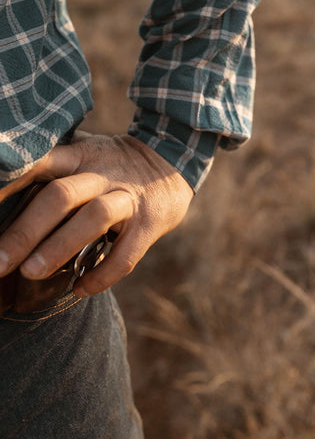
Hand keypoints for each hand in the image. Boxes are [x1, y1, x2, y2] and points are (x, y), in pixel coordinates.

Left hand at [0, 132, 192, 296]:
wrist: (170, 164)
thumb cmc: (111, 165)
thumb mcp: (84, 152)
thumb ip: (53, 165)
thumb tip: (5, 188)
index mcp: (80, 155)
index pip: (40, 164)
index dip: (10, 184)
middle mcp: (102, 174)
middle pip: (62, 196)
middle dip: (27, 231)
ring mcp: (128, 198)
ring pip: (94, 218)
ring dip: (61, 247)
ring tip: (32, 274)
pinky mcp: (149, 223)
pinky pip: (127, 254)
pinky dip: (102, 275)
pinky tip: (80, 289)